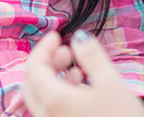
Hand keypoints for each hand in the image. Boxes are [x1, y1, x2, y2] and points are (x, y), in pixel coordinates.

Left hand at [24, 30, 143, 116]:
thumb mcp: (112, 83)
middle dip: (46, 63)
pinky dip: (58, 96)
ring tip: (77, 69)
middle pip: (31, 84)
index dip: (43, 47)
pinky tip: (81, 91)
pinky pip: (50, 112)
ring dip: (52, 80)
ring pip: (39, 100)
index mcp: (54, 100)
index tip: (57, 35)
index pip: (33, 67)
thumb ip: (92, 56)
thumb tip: (79, 37)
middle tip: (66, 51)